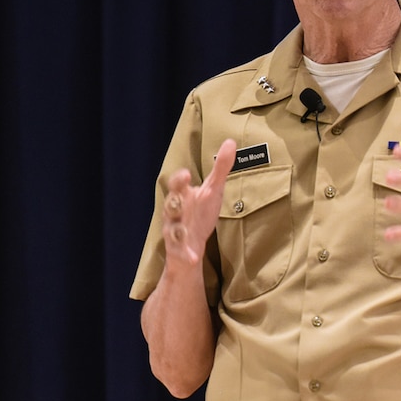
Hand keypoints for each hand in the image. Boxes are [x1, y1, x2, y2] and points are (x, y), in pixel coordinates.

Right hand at [161, 138, 236, 267]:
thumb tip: (231, 141)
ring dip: (177, 230)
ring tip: (182, 233)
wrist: (191, 243)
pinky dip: (188, 255)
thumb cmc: (200, 212)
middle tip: (176, 202)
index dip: (179, 180)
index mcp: (182, 196)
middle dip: (173, 201)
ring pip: (172, 230)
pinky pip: (182, 253)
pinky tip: (194, 259)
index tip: (185, 173)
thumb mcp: (212, 190)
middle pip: (170, 205)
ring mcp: (175, 231)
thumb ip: (220, 168)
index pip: (176, 185)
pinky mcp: (180, 250)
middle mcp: (175, 212)